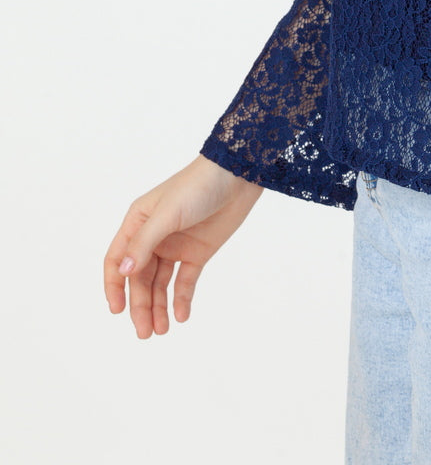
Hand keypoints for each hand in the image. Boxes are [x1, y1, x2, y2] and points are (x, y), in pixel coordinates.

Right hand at [103, 153, 263, 338]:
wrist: (237, 176)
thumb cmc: (197, 186)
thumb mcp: (167, 214)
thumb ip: (144, 242)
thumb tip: (123, 271)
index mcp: (138, 223)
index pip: (117, 259)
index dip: (114, 285)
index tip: (117, 310)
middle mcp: (153, 237)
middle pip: (139, 278)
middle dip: (140, 305)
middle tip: (144, 332)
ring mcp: (176, 246)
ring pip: (160, 284)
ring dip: (158, 307)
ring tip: (161, 330)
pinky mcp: (198, 252)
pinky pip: (185, 281)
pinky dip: (181, 299)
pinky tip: (181, 316)